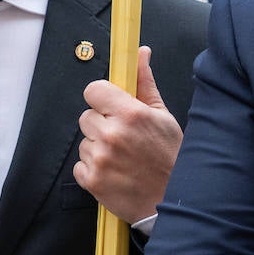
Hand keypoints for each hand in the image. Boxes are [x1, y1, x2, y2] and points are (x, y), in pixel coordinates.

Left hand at [75, 46, 182, 223]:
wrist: (173, 200)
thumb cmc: (170, 158)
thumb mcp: (162, 116)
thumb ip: (145, 83)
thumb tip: (141, 54)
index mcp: (130, 114)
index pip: (93, 90)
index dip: (101, 97)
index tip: (110, 106)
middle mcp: (112, 134)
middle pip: (86, 116)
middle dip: (101, 124)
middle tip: (122, 136)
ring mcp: (100, 159)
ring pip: (84, 141)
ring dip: (98, 147)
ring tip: (121, 157)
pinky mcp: (92, 180)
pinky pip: (80, 165)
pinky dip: (93, 169)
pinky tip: (114, 171)